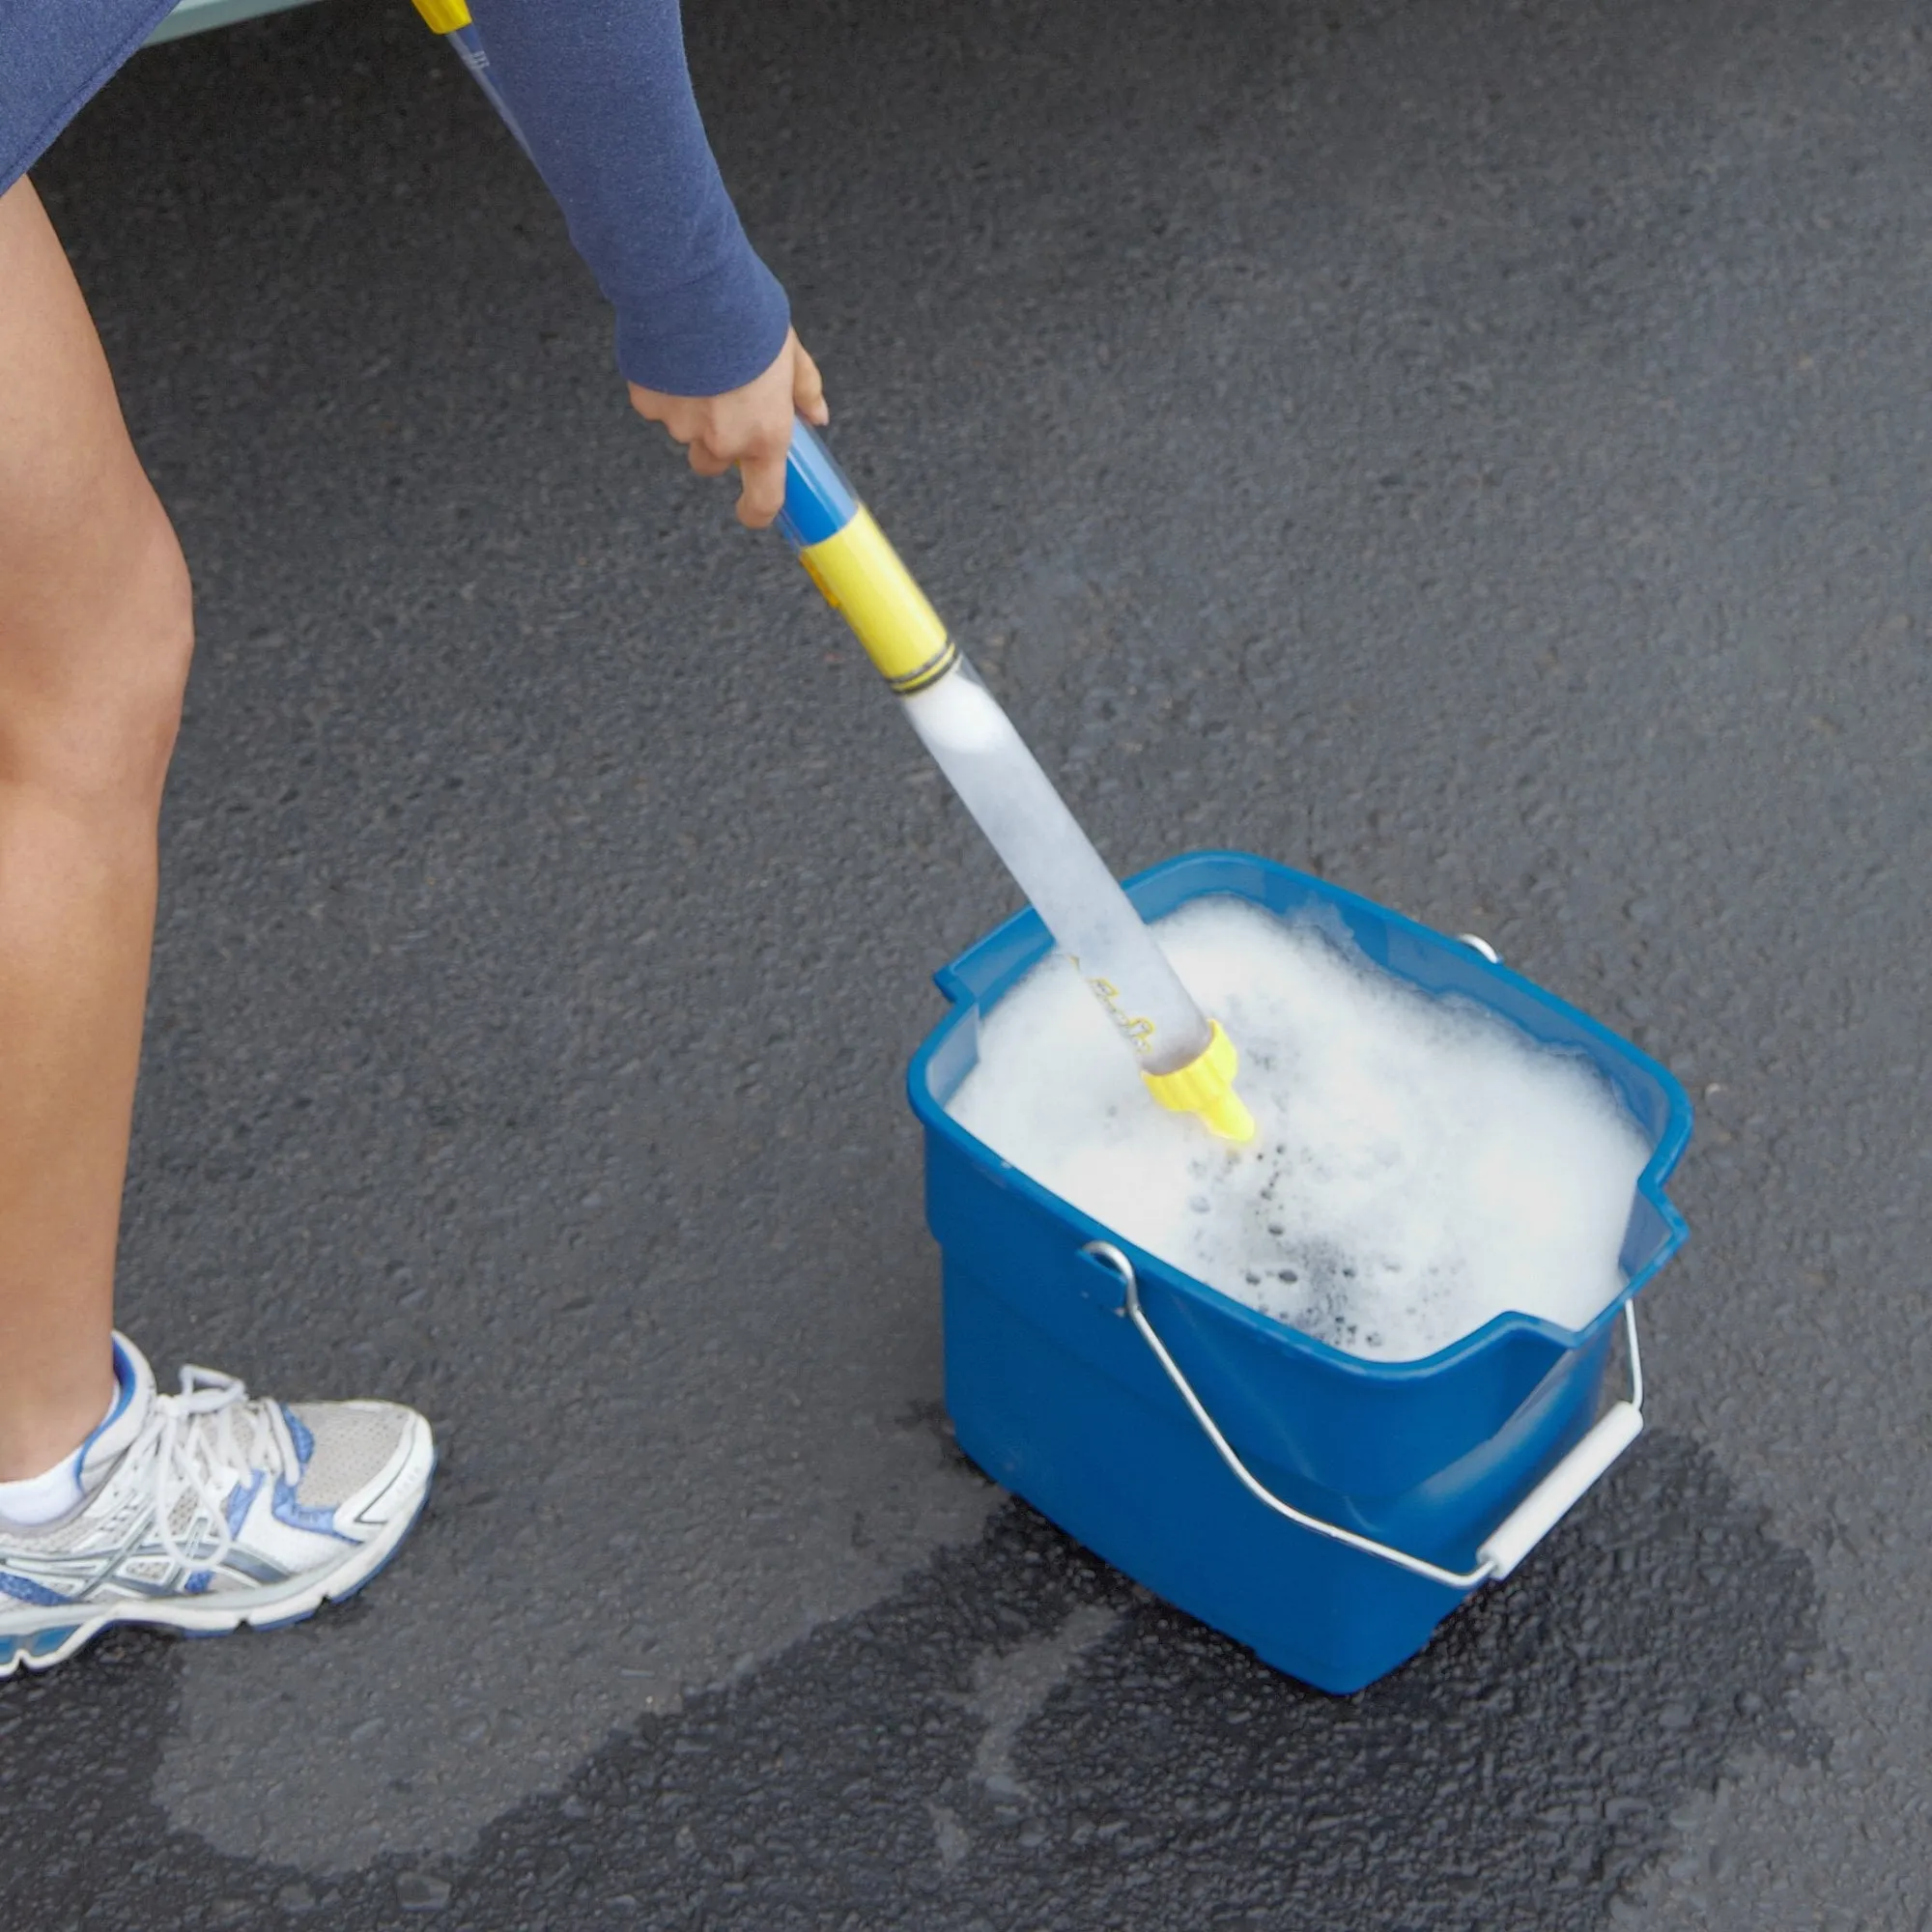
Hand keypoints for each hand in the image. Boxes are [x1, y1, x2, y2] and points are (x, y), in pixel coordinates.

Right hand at [628, 329, 828, 530]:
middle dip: (714, 440)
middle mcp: (722, 439)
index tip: (752, 511)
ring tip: (698, 362)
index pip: (762, 498)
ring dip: (689, 407)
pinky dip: (663, 385)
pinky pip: (656, 403)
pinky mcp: (648, 402)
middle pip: (711, 462)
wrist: (694, 286)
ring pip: (683, 430)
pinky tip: (673, 353)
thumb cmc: (748, 315)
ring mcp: (681, 425)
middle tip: (720, 398)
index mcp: (764, 434)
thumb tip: (817, 415)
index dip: (756, 511)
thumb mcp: (790, 351)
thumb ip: (804, 390)